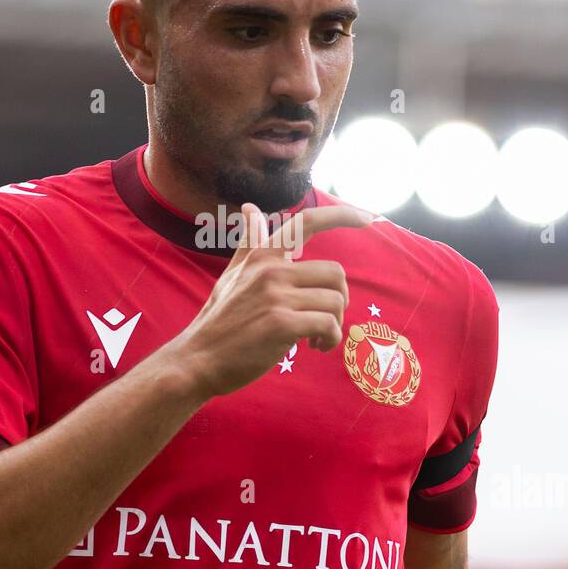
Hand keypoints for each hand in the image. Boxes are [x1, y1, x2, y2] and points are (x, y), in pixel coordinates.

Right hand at [171, 201, 373, 397]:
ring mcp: (276, 296)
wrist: (199, 360)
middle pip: (335, 273)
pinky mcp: (282, 324)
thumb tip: (250, 208)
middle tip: (325, 318)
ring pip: (335, 301)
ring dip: (334, 325)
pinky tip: (315, 347)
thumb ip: (249, 243)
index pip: (307, 222)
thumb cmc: (219, 320)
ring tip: (317, 339)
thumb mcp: (232, 275)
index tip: (368, 218)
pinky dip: (330, 340)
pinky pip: (328, 325)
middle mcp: (271, 269)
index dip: (342, 215)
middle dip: (339, 299)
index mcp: (263, 256)